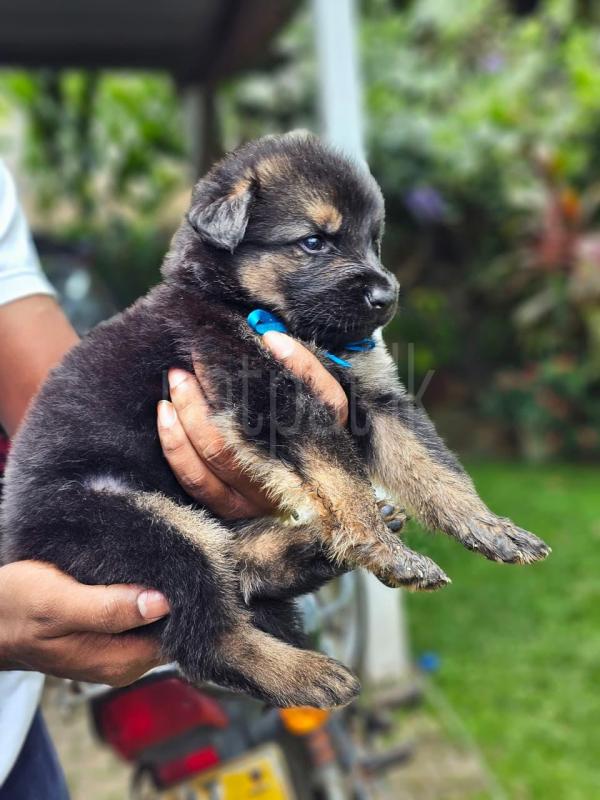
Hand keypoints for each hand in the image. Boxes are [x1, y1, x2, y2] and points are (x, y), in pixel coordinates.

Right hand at [0, 561, 169, 685]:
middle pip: (173, 626)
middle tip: (165, 557)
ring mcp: (119, 650)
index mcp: (120, 661)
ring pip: (158, 618)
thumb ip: (108, 608)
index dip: (185, 601)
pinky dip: (141, 592)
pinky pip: (140, 613)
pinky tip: (135, 572)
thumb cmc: (16, 608)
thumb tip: (161, 604)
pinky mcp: (110, 635)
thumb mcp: (59, 604)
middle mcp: (126, 662)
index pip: (179, 634)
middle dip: (173, 593)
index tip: (180, 569)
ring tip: (150, 559)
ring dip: (157, 590)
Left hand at [157, 332, 347, 518]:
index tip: (260, 340)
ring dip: (188, 414)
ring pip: (216, 456)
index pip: (312, 403)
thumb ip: (305, 369)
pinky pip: (196, 480)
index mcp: (322, 445)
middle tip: (194, 359)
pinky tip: (166, 413)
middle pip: (247, 433)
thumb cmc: (308, 435)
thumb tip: (271, 339)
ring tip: (178, 380)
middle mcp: (292, 479)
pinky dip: (176, 445)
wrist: (314, 495)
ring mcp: (259, 499)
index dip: (292, 368)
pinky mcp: (231, 510)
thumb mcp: (322, 404)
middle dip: (214, 392)